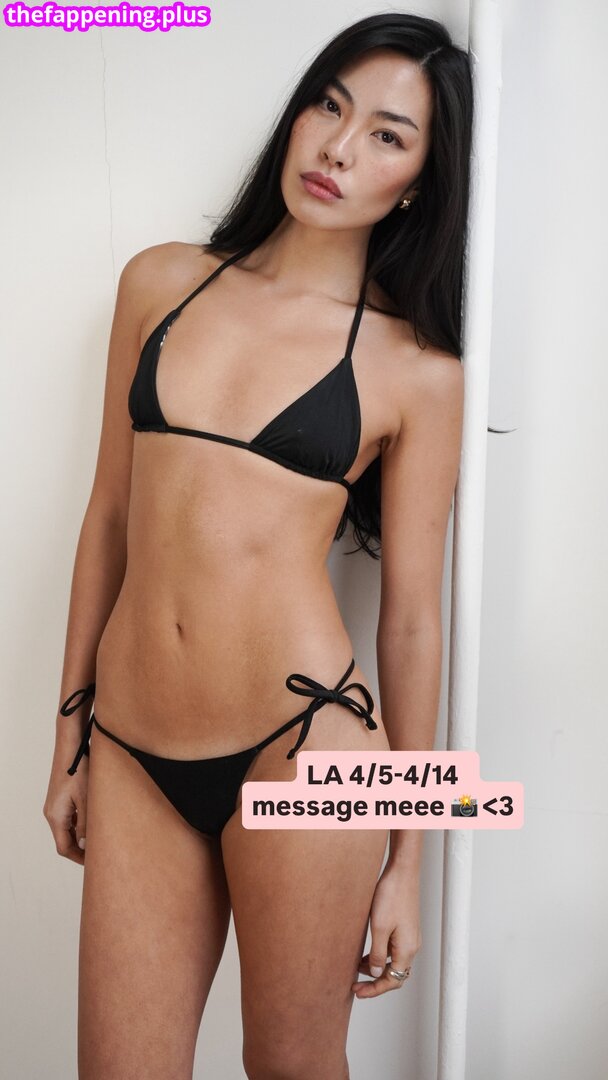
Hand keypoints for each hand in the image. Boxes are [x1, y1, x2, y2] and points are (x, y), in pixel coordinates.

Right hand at [43, 746, 87, 865]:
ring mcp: (55, 806)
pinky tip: (94, 823)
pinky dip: (79, 825)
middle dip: (80, 850)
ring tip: (99, 841)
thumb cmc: (80, 770)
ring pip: (67, 829)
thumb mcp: (87, 799)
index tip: (93, 864)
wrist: (71, 747)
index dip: (78, 858)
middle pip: (64, 840)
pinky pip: (69, 818)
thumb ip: (85, 824)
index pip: (64, 848)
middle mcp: (52, 813)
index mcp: (56, 816)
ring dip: (80, 837)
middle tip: (98, 855)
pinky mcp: (60, 798)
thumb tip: (84, 847)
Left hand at [352, 861, 421, 998]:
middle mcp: (412, 946)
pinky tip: (367, 953)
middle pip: (395, 975)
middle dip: (376, 982)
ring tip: (357, 969)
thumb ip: (378, 954)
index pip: (392, 980)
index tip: (357, 992)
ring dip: (377, 969)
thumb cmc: (391, 896)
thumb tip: (377, 974)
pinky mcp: (405, 928)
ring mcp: (410, 937)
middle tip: (356, 985)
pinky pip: (394, 951)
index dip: (374, 990)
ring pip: (394, 963)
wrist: (402, 872)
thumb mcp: (379, 927)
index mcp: (407, 950)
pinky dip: (381, 956)